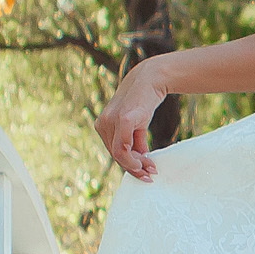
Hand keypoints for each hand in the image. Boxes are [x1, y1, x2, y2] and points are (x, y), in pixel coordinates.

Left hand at [95, 58, 169, 181]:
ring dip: (136, 165)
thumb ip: (135, 141)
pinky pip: (124, 147)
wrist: (150, 79)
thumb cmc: (143, 100)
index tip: (144, 173)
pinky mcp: (122, 119)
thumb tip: (141, 160)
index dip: (129, 165)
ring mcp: (110, 121)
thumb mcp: (137, 124)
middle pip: (115, 156)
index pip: (113, 152)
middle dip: (134, 168)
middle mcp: (102, 123)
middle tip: (150, 174)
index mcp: (102, 125)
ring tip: (152, 168)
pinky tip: (148, 161)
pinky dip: (135, 158)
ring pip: (118, 155)